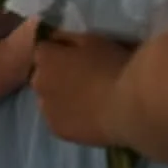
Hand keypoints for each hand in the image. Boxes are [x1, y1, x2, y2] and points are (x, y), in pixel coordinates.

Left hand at [31, 30, 131, 145]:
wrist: (130, 105)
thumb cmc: (113, 65)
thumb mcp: (92, 39)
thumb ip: (68, 38)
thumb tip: (54, 38)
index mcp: (45, 57)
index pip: (44, 51)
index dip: (60, 53)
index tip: (77, 58)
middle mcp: (38, 82)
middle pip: (43, 76)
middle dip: (56, 76)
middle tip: (83, 80)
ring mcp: (46, 109)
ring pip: (49, 100)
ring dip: (61, 98)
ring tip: (88, 102)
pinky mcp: (57, 130)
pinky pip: (59, 120)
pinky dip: (69, 118)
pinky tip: (89, 118)